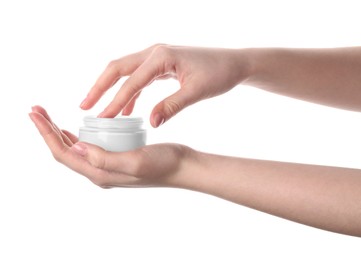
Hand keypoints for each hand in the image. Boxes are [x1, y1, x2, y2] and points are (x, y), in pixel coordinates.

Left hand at [29, 106, 193, 187]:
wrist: (184, 167)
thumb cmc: (164, 164)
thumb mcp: (135, 161)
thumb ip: (103, 159)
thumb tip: (74, 148)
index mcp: (100, 173)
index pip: (63, 154)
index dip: (46, 134)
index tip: (35, 114)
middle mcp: (100, 172)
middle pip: (65, 151)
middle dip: (48, 131)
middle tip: (36, 110)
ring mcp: (108, 166)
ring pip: (76, 149)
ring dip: (60, 133)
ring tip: (49, 117)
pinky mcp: (117, 158)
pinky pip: (90, 147)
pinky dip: (78, 135)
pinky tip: (79, 126)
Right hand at [80, 44, 251, 126]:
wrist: (234, 63)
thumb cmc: (219, 74)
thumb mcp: (196, 92)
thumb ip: (171, 107)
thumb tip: (149, 124)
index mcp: (162, 57)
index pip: (131, 82)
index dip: (114, 101)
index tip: (101, 118)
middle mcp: (155, 53)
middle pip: (118, 68)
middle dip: (99, 87)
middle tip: (84, 107)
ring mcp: (157, 57)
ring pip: (126, 72)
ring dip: (111, 89)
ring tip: (99, 109)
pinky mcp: (162, 65)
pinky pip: (139, 78)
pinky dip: (131, 93)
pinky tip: (127, 110)